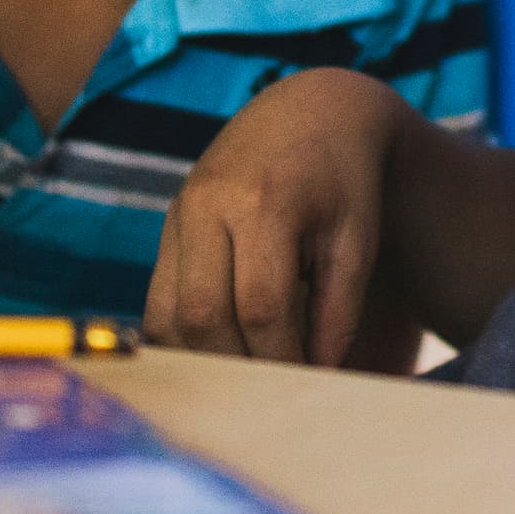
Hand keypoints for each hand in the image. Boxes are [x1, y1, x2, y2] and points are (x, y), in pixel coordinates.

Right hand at [147, 68, 409, 364]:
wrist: (310, 111)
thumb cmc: (344, 183)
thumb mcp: (357, 242)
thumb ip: (338, 314)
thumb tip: (313, 383)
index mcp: (265, 201)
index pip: (262, 306)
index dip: (282, 360)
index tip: (305, 393)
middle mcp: (208, 203)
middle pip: (202, 314)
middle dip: (235, 369)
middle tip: (269, 401)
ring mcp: (178, 213)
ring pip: (166, 314)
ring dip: (201, 361)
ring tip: (244, 386)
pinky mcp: (166, 226)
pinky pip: (157, 300)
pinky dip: (182, 339)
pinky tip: (217, 357)